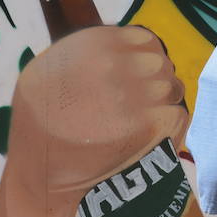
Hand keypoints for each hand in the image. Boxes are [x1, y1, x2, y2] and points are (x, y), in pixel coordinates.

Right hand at [4, 26, 187, 197]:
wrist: (40, 177)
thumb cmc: (39, 124)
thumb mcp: (45, 71)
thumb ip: (85, 50)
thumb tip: (130, 40)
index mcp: (91, 45)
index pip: (145, 39)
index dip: (146, 57)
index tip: (139, 73)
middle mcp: (113, 66)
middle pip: (161, 63)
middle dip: (156, 79)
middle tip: (144, 98)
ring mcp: (134, 95)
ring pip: (172, 88)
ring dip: (163, 102)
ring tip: (145, 117)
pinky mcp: (150, 126)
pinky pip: (177, 113)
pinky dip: (168, 125)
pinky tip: (149, 135)